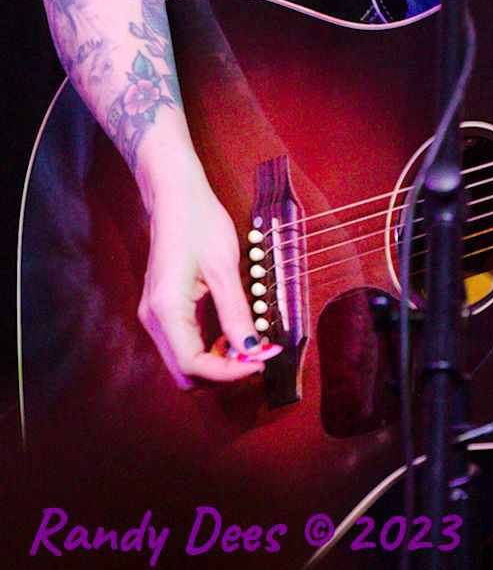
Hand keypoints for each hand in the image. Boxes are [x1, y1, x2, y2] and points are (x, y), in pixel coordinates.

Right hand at [138, 169, 269, 386]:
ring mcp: (155, 316)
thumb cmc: (200, 223)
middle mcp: (154, 320)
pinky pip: (183, 344)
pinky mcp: (163, 310)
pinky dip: (208, 349)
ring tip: (252, 345)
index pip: (193, 364)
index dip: (229, 372)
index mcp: (166, 310)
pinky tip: (233, 335)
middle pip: (184, 372)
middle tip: (260, 355)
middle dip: (222, 372)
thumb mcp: (224, 268)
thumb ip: (235, 312)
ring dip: (217, 362)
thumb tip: (251, 349)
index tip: (262, 361)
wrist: (176, 197)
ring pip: (183, 361)